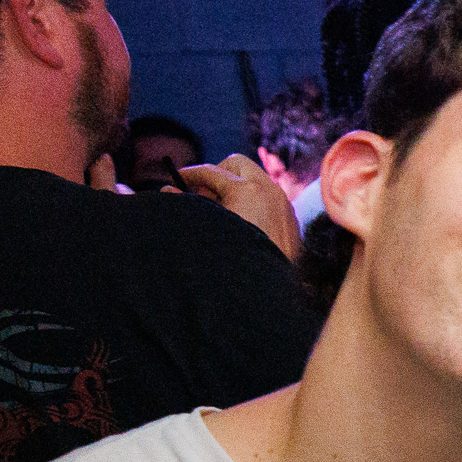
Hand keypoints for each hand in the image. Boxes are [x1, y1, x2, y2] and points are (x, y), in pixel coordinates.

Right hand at [174, 153, 299, 259]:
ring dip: (235, 189)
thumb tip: (169, 190)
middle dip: (217, 174)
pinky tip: (240, 227)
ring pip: (255, 181)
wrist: (268, 298)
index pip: (211, 171)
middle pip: (237, 164)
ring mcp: (284, 205)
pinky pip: (269, 200)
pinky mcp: (291, 221)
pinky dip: (252, 203)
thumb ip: (185, 206)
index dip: (189, 175)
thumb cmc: (232, 265)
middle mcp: (269, 192)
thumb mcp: (204, 229)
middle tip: (200, 195)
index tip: (176, 181)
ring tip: (218, 214)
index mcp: (247, 191)